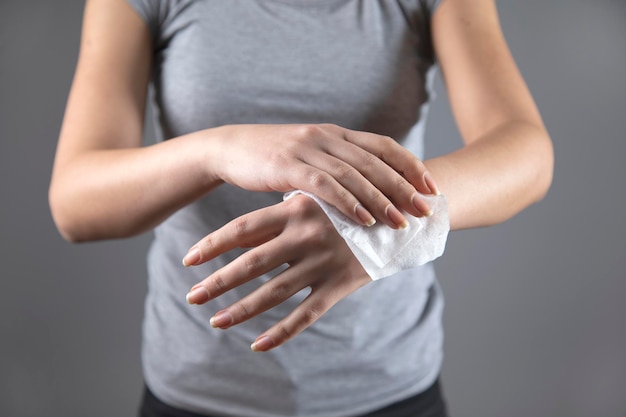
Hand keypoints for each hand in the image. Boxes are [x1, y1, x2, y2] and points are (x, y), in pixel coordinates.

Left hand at [183, 194, 372, 351]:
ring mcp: (324, 261)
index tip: (188, 260)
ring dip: (241, 309)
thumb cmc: (345, 207)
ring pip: (274, 292)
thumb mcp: (312, 202)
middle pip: (252, 263)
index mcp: (295, 209)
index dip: (213, 245)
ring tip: (215, 321)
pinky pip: (306, 313)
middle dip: (218, 282)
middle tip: (192, 297)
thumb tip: (233, 238)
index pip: (242, 228)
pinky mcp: (341, 284)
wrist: (398, 216)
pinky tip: (257, 344)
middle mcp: (306, 235)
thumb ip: (276, 217)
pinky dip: (281, 332)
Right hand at [210, 124, 438, 228]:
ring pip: (353, 174)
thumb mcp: (312, 156)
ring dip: (380, 199)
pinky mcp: (288, 165)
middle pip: (375, 161)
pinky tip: (364, 220)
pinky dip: (347, 202)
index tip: (432, 187)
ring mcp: (308, 149)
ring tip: (401, 221)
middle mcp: (327, 137)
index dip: (411, 165)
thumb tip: (371, 191)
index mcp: (337, 133)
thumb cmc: (276, 157)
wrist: (232, 148)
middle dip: (404, 186)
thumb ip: (340, 167)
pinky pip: (324, 185)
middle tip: (426, 210)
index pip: (383, 145)